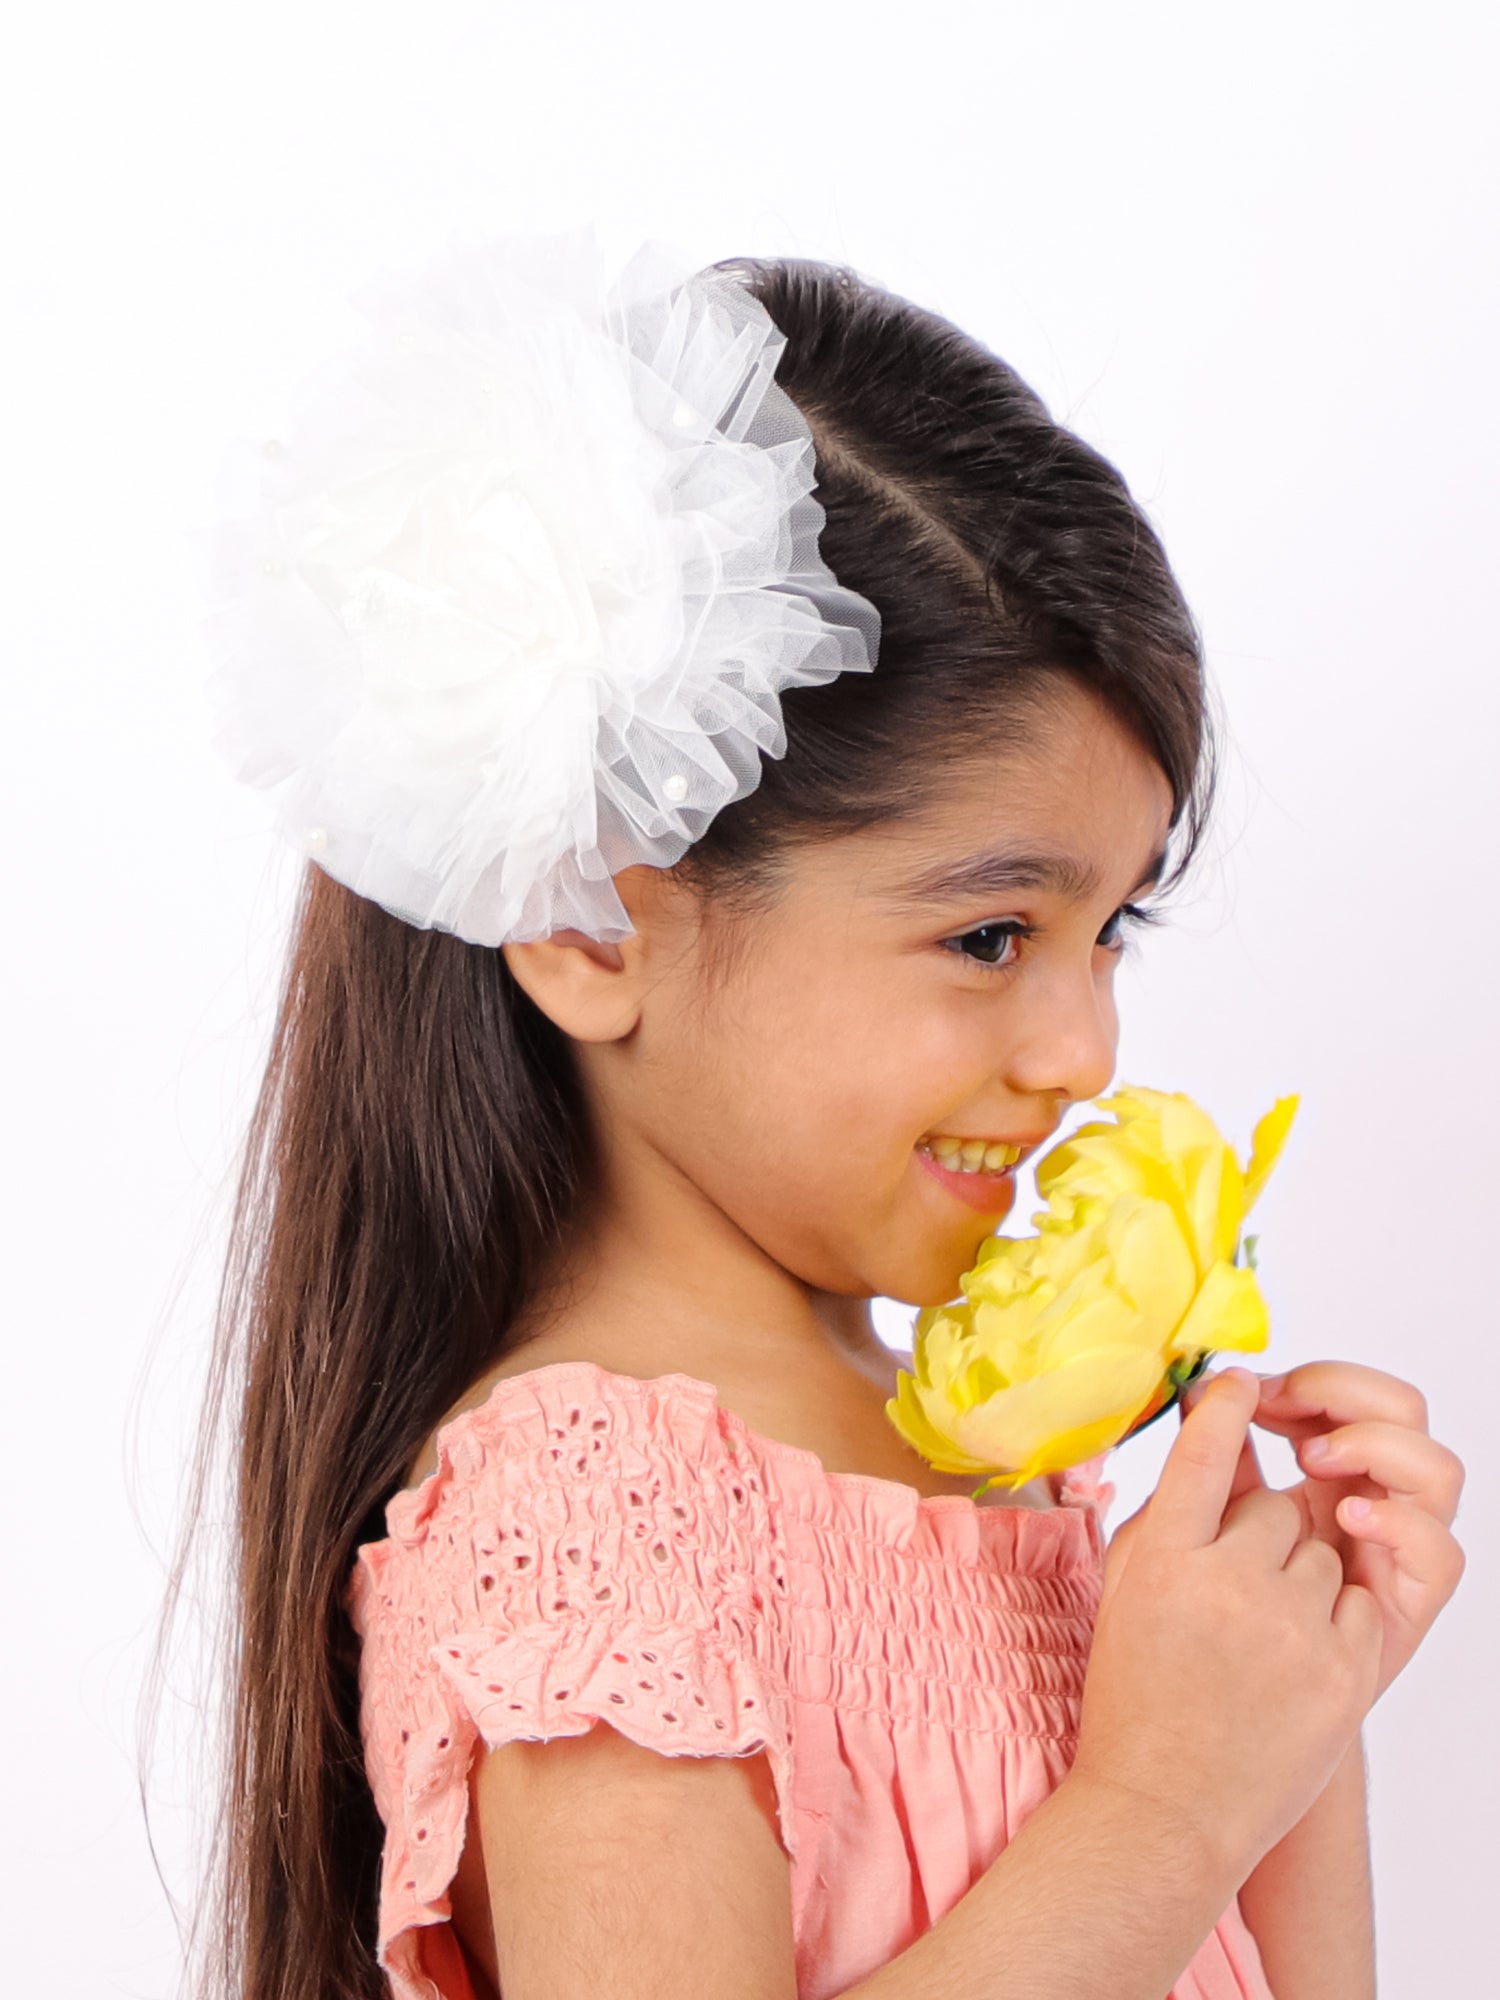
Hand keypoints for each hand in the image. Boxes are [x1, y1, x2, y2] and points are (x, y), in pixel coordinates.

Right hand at [1072, 1370, 1383, 1885]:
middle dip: (1257, 1536)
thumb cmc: (1136, 1694)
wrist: (1165, 1809)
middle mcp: (1225, 1585)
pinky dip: (1329, 1619)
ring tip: (1254, 1637)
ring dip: (1295, 1578)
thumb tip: (1211, 1427)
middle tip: (1227, 1588)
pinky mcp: (1344, 1672)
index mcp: (1160, 1560)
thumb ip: (1170, 1509)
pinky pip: (1353, 1598)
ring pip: (1317, 1550)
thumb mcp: (1127, 1589)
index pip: (1201, 1454)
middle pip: (1271, 1508)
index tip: (1239, 1384)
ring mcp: (1290, 1629)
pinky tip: (1288, 1660)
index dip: (1223, 1409)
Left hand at [1198, 1360, 1466, 1704]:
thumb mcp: (1196, 1528)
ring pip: (1434, 1469)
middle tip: (1280, 1410)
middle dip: (1340, 1393)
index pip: (1348, 1392)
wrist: (1215, 1739)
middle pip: (1402, 1409)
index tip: (1249, 1386)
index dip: (1310, 1376)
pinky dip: (1401, 1524)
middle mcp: (1370, 1499)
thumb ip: (1211, 1461)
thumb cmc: (1201, 1627)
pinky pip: (1440, 1553)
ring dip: (1371, 1447)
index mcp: (1324, 1469)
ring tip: (1313, 1461)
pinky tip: (1349, 1519)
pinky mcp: (1407, 1606)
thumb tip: (1199, 1387)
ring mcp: (1395, 1551)